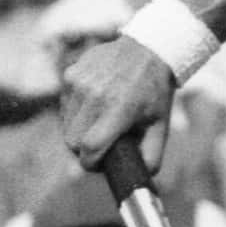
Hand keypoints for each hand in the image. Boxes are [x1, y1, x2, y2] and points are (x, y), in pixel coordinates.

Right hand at [61, 37, 174, 170]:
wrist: (148, 48)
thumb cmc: (156, 90)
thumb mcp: (161, 124)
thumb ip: (152, 155)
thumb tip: (140, 178)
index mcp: (120, 108)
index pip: (89, 147)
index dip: (91, 163)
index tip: (99, 164)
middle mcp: (95, 94)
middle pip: (73, 141)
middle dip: (84, 150)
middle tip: (102, 144)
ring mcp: (79, 82)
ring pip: (66, 125)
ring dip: (79, 130)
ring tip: (101, 121)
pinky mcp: (70, 74)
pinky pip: (65, 105)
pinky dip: (76, 111)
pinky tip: (95, 103)